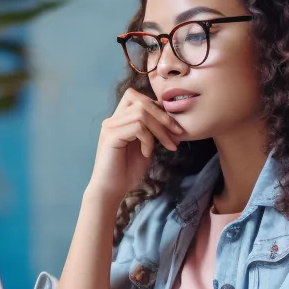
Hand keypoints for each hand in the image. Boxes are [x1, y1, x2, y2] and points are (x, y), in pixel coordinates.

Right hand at [88, 88, 184, 203]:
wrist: (111, 190)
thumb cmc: (128, 171)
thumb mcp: (146, 146)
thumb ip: (153, 131)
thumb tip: (172, 119)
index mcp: (121, 119)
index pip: (139, 97)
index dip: (159, 108)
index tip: (175, 128)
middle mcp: (113, 119)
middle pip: (141, 100)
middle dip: (164, 116)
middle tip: (178, 134)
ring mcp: (110, 126)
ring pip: (141, 112)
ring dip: (160, 129)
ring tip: (167, 146)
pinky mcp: (111, 136)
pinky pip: (137, 127)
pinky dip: (148, 139)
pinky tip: (147, 153)